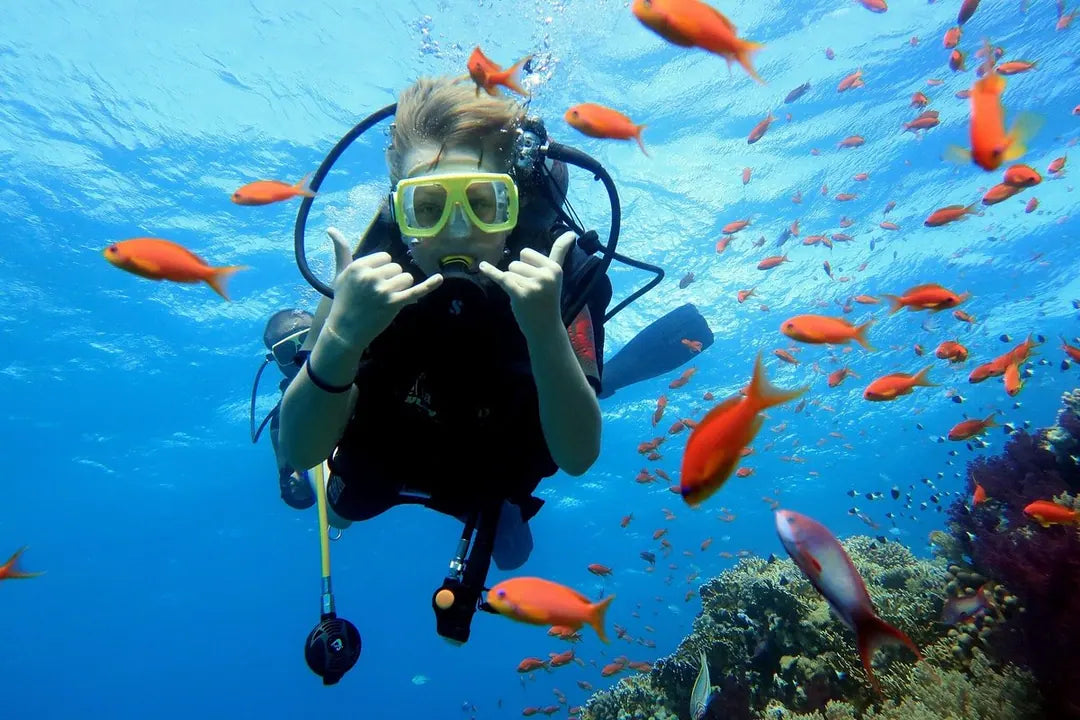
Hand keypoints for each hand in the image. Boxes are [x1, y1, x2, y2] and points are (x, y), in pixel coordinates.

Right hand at [322, 227, 442, 348]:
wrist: (345, 330)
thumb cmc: (343, 300)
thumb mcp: (340, 274)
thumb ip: (341, 250)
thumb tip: (331, 228)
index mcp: (359, 266)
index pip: (385, 257)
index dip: (381, 269)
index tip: (371, 281)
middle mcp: (372, 276)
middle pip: (397, 267)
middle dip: (391, 279)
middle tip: (376, 294)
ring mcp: (384, 290)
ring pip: (407, 277)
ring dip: (400, 287)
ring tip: (384, 299)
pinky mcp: (394, 303)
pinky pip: (416, 291)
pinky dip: (429, 285)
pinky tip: (440, 278)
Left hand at [478, 231, 574, 337]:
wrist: (545, 328)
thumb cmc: (547, 300)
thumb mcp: (555, 276)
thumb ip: (559, 254)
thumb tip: (570, 233)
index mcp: (554, 268)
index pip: (529, 253)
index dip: (528, 259)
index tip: (546, 243)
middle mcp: (545, 274)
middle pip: (517, 260)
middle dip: (519, 272)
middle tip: (530, 289)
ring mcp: (533, 285)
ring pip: (509, 270)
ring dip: (513, 282)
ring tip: (524, 295)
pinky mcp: (520, 293)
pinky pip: (502, 278)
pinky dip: (491, 272)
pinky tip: (482, 266)